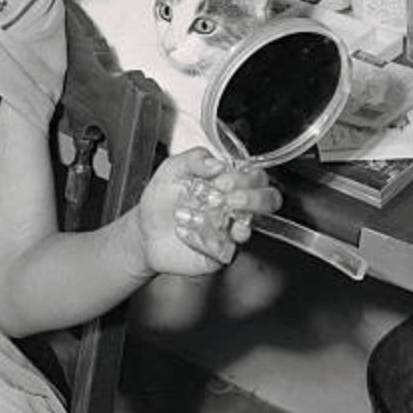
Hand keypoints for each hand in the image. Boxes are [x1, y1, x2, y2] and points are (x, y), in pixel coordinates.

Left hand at [137, 149, 281, 275]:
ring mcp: (228, 230)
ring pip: (253, 225)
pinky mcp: (220, 253)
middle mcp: (233, 206)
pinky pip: (228, 250)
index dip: (246, 177)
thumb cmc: (160, 200)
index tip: (223, 179)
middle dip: (255, 197)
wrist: (144, 232)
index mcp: (226, 183)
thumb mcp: (172, 170)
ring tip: (224, 214)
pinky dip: (213, 241)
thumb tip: (217, 163)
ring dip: (244, 219)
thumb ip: (193, 159)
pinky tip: (197, 234)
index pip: (255, 176)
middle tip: (230, 198)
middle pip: (268, 200)